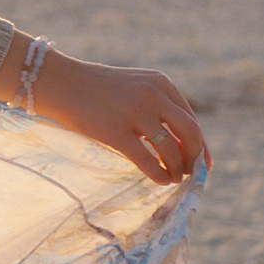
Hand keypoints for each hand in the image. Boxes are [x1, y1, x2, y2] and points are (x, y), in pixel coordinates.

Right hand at [31, 52, 209, 183]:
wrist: (60, 82)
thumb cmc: (95, 88)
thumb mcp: (134, 87)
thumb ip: (156, 107)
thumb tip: (179, 145)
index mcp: (161, 83)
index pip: (191, 119)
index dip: (200, 145)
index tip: (202, 163)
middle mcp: (153, 95)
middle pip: (190, 133)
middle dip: (194, 158)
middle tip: (191, 174)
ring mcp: (135, 112)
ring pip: (170, 149)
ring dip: (177, 169)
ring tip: (173, 178)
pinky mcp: (116, 131)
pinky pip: (147, 160)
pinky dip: (158, 174)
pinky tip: (159, 180)